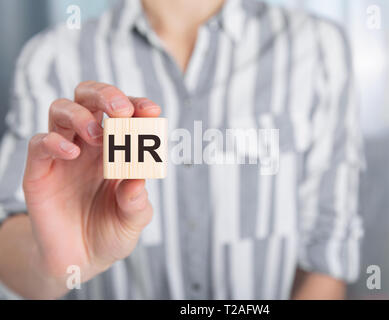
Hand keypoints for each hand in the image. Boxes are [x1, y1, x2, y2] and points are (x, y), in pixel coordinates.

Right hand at [23, 81, 160, 283]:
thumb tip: (139, 177)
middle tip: (121, 110)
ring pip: (61, 110)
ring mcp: (63, 155)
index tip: (151, 110)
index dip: (137, 105)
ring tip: (97, 135)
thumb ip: (137, 201)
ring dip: (80, 114)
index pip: (124, 113)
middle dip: (105, 95)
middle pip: (88, 97)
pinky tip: (73, 153)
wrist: (81, 260)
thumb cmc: (111, 233)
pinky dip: (54, 142)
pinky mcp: (40, 172)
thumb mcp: (133, 220)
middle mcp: (89, 145)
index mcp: (117, 149)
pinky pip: (40, 144)